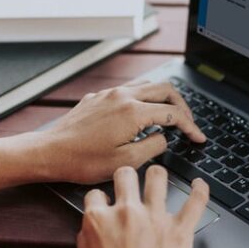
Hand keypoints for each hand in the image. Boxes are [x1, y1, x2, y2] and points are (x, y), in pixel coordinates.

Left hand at [37, 82, 205, 183]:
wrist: (50, 153)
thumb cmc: (83, 161)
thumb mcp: (126, 162)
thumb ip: (153, 146)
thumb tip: (164, 137)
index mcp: (133, 111)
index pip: (173, 113)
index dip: (190, 126)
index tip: (198, 137)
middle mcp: (123, 96)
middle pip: (165, 89)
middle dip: (182, 106)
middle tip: (188, 123)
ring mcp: (109, 94)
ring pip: (146, 85)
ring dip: (162, 98)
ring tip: (170, 116)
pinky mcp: (97, 97)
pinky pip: (128, 90)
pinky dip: (143, 99)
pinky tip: (141, 115)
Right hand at [76, 164, 209, 247]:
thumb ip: (87, 237)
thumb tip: (92, 226)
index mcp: (99, 219)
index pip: (97, 193)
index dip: (102, 199)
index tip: (107, 204)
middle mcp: (126, 212)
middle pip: (125, 174)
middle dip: (126, 176)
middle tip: (131, 183)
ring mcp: (155, 219)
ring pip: (157, 177)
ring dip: (157, 175)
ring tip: (159, 177)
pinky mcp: (180, 231)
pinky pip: (195, 201)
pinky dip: (200, 190)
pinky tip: (199, 184)